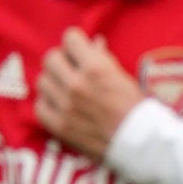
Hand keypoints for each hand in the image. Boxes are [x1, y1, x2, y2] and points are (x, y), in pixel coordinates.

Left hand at [34, 29, 143, 159]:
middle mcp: (77, 84)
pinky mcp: (60, 126)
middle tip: (71, 70)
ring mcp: (66, 106)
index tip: (79, 50)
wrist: (142, 145)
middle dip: (62, 61)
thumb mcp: (124, 78)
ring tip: (66, 90)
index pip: (70, 38)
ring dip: (53, 83)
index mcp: (96, 68)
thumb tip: (94, 43)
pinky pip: (40, 106)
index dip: (76, 43)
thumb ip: (104, 59)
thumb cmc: (138, 110)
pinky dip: (48, 105)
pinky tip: (61, 107)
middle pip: (51, 58)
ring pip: (42, 81)